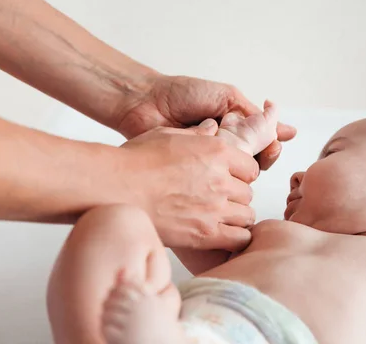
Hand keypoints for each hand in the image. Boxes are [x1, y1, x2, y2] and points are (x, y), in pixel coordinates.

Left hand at [116, 74, 296, 169]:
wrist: (146, 101)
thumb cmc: (184, 93)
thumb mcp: (226, 97)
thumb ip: (252, 114)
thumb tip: (283, 128)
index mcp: (236, 128)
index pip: (264, 145)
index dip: (272, 148)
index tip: (274, 144)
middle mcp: (225, 147)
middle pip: (254, 164)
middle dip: (261, 158)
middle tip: (261, 151)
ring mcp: (209, 163)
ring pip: (236, 176)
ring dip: (240, 165)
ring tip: (233, 151)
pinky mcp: (193, 175)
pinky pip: (213, 181)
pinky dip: (218, 173)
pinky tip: (216, 164)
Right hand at [119, 119, 258, 250]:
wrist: (115, 188)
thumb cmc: (135, 160)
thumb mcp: (167, 135)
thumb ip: (196, 134)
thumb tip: (211, 128)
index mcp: (217, 152)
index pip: (250, 167)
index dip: (241, 174)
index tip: (230, 178)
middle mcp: (221, 179)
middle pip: (248, 192)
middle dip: (237, 196)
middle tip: (220, 199)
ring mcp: (215, 208)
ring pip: (247, 216)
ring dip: (236, 217)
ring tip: (220, 218)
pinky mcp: (205, 234)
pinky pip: (238, 238)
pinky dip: (235, 238)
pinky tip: (222, 235)